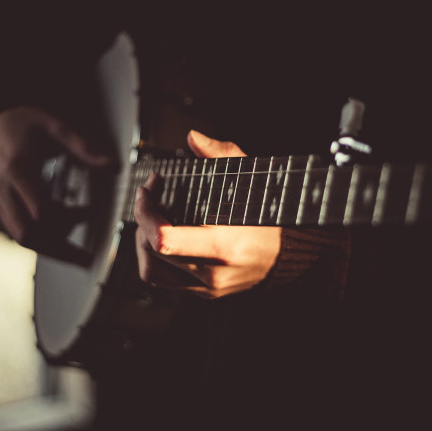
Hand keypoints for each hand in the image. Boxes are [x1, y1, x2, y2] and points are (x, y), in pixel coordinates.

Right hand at [0, 106, 111, 246]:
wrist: (0, 121)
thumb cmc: (29, 124)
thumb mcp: (58, 129)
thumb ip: (85, 149)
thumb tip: (113, 166)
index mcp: (16, 168)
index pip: (39, 210)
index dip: (67, 218)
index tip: (89, 213)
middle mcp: (0, 187)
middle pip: (27, 232)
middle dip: (58, 243)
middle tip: (85, 252)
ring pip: (21, 237)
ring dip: (50, 245)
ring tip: (76, 248)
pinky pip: (16, 230)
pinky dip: (40, 236)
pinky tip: (61, 230)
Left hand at [134, 130, 281, 297]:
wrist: (288, 253)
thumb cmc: (268, 213)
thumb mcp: (248, 177)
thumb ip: (220, 154)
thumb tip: (193, 138)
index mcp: (223, 247)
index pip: (164, 239)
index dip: (146, 212)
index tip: (149, 190)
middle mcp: (213, 272)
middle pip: (152, 250)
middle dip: (143, 217)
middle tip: (151, 195)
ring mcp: (207, 287)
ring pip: (151, 270)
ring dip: (143, 241)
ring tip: (152, 219)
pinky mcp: (204, 292)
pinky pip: (163, 280)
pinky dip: (155, 258)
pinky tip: (163, 238)